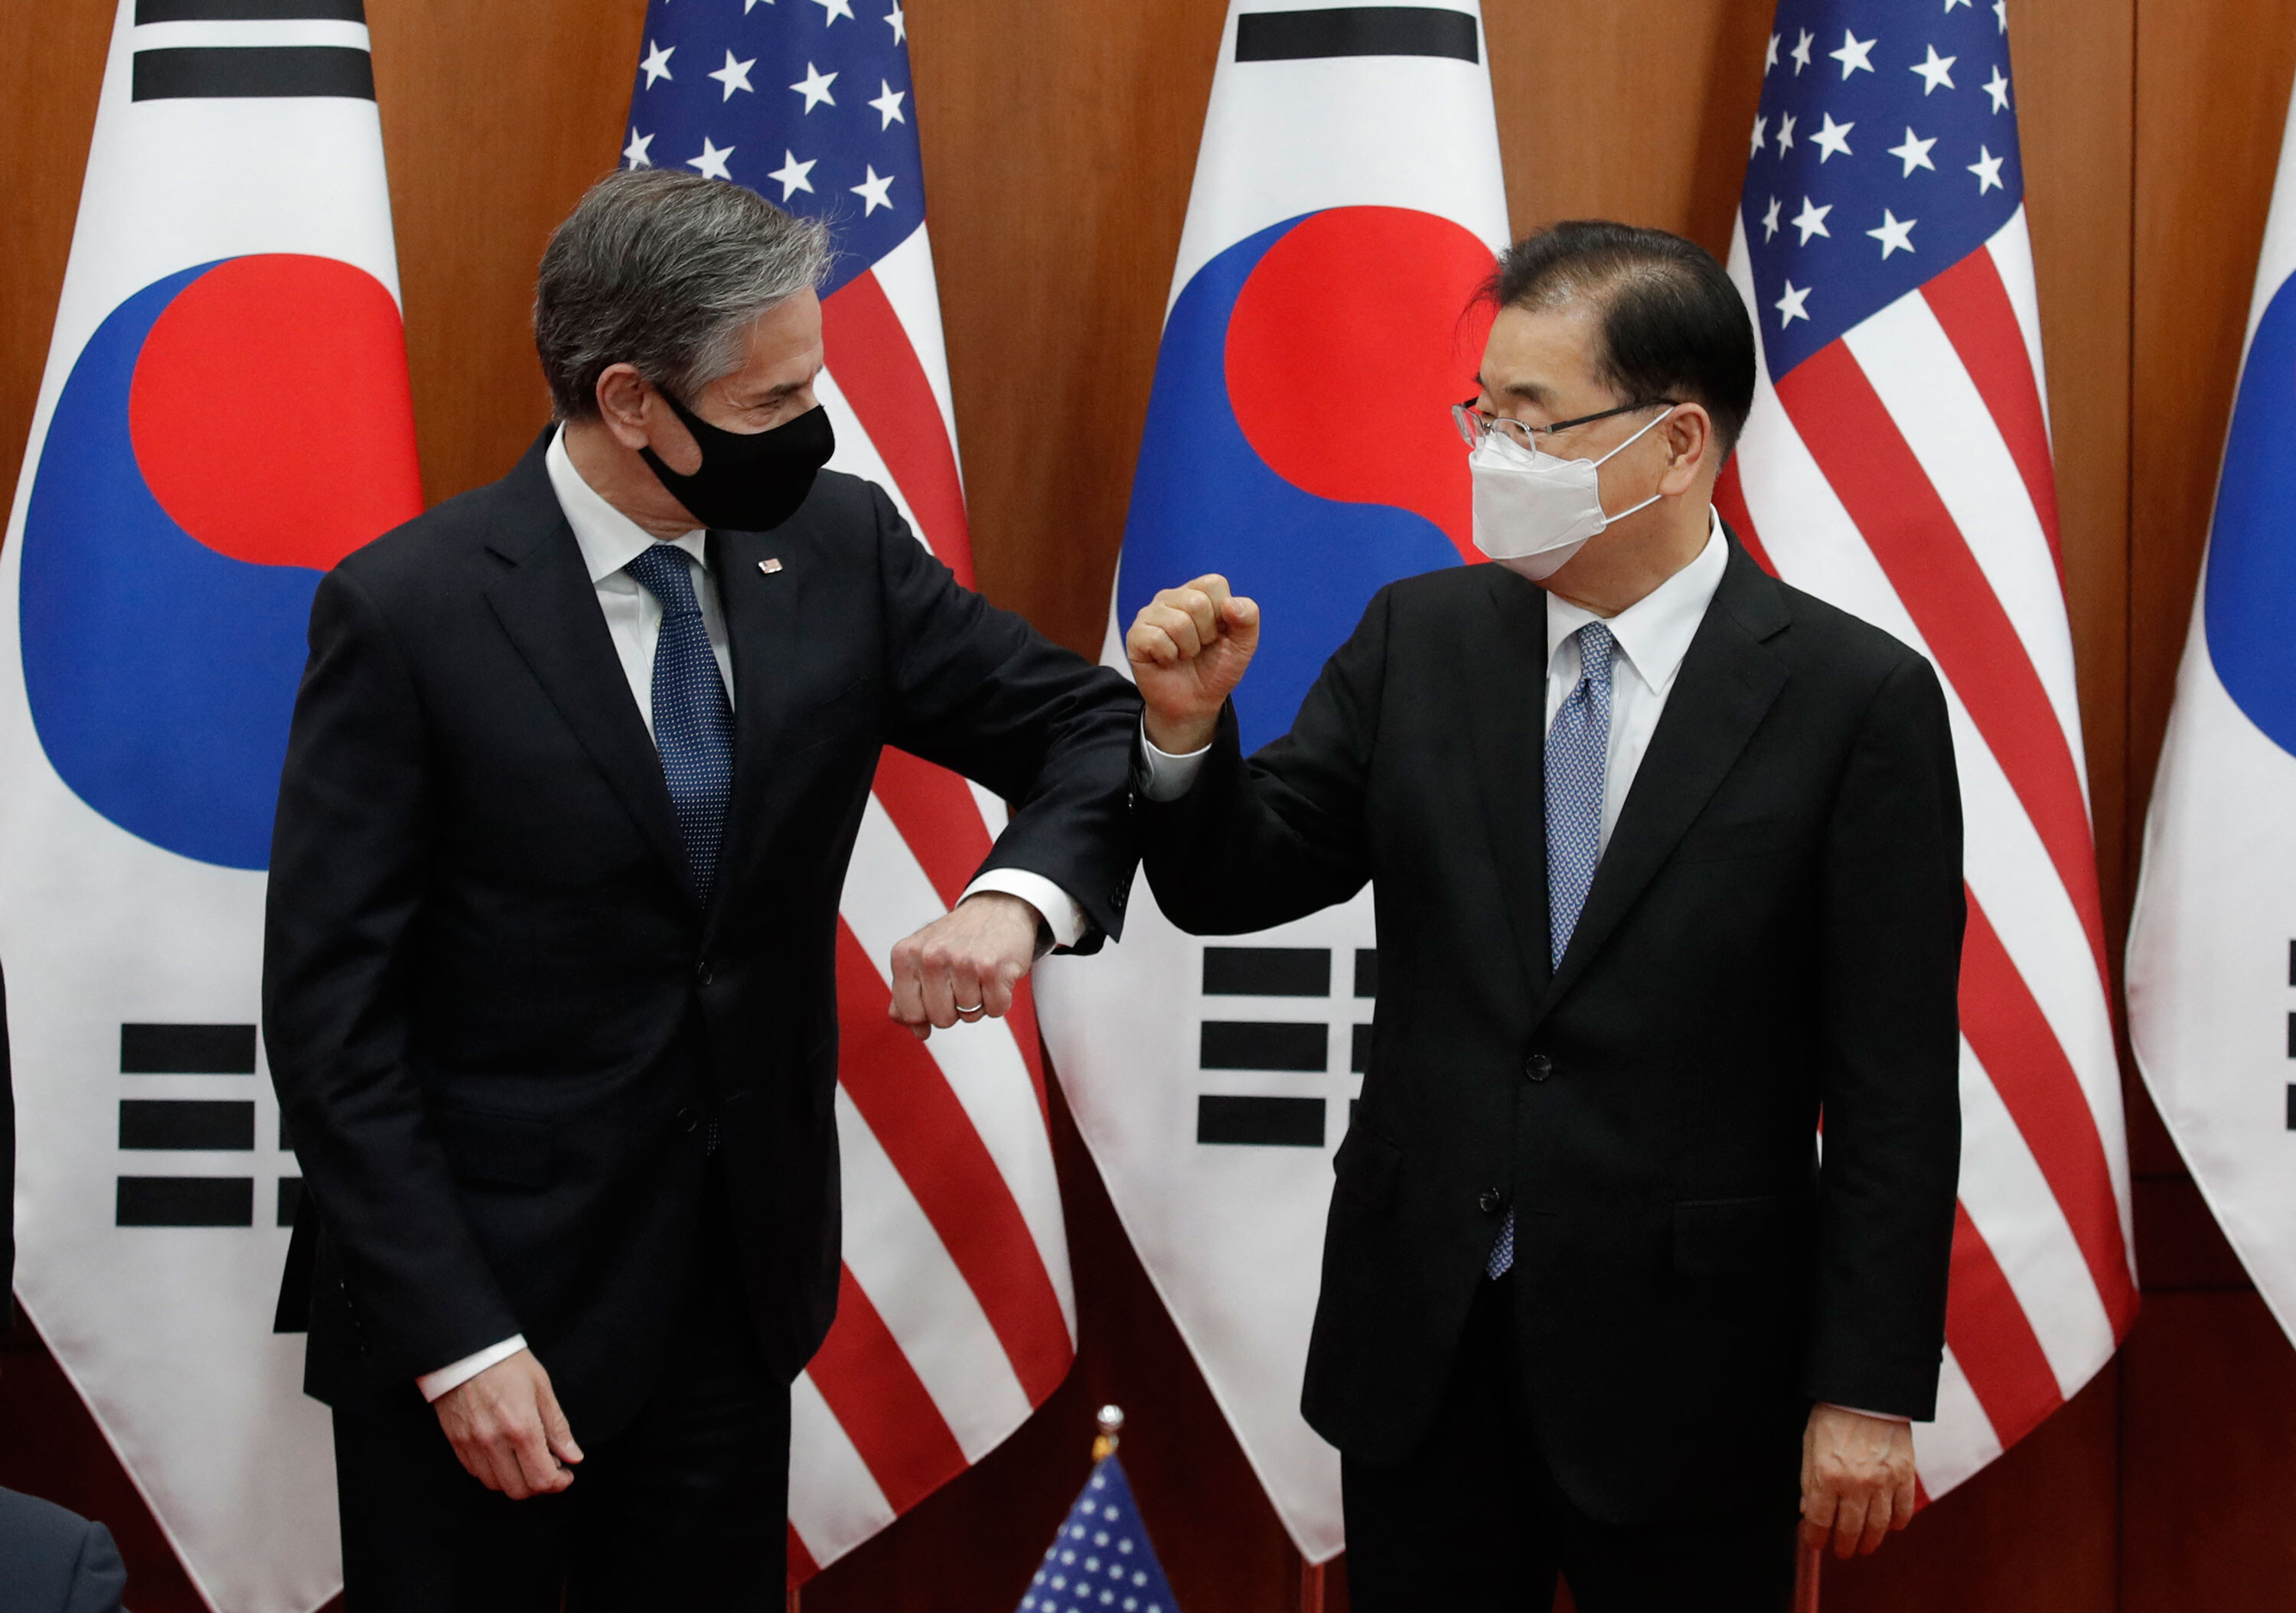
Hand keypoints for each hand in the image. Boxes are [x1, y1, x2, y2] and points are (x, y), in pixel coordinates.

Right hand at [433, 1347, 580, 1499]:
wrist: (464, 1349)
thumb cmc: (506, 1362)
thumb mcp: (542, 1387)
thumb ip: (557, 1427)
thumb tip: (573, 1456)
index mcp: (522, 1428)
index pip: (542, 1479)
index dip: (559, 1483)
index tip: (566, 1474)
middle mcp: (495, 1442)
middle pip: (519, 1490)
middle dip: (539, 1485)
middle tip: (549, 1467)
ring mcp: (472, 1445)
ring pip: (496, 1485)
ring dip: (515, 1480)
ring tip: (526, 1459)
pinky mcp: (456, 1443)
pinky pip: (477, 1473)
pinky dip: (494, 1471)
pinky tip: (505, 1453)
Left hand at [887, 891, 1039, 1041]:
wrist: (998, 907)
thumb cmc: (960, 935)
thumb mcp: (922, 957)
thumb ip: (908, 994)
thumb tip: (917, 1030)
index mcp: (906, 955)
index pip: (909, 1013)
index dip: (927, 1012)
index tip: (937, 993)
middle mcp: (931, 956)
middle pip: (941, 1019)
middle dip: (955, 1008)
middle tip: (961, 981)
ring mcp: (961, 962)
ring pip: (969, 1016)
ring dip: (978, 1001)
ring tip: (978, 974)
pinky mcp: (991, 969)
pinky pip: (995, 1009)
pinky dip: (999, 998)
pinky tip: (994, 975)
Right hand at [1126, 573, 1259, 754]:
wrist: (1195, 702)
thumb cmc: (1216, 668)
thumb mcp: (1243, 645)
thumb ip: (1248, 618)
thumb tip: (1230, 603)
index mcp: (1197, 592)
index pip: (1213, 583)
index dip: (1223, 613)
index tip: (1219, 632)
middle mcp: (1171, 597)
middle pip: (1196, 603)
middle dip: (1206, 634)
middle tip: (1200, 647)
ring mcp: (1150, 615)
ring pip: (1177, 623)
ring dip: (1188, 649)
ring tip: (1184, 655)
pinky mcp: (1136, 635)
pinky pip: (1157, 639)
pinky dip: (1169, 657)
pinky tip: (1167, 660)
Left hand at [1800, 1404, 1916, 1558]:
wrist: (1867, 1392)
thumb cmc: (1833, 1414)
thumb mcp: (1809, 1444)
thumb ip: (1809, 1480)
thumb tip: (1807, 1509)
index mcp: (1826, 1475)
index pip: (1819, 1521)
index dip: (1816, 1537)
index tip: (1816, 1542)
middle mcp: (1855, 1484)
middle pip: (1849, 1529)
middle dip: (1844, 1545)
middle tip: (1843, 1551)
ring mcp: (1883, 1482)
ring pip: (1878, 1526)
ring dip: (1870, 1541)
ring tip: (1865, 1547)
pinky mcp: (1904, 1475)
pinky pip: (1903, 1510)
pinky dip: (1897, 1522)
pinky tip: (1891, 1527)